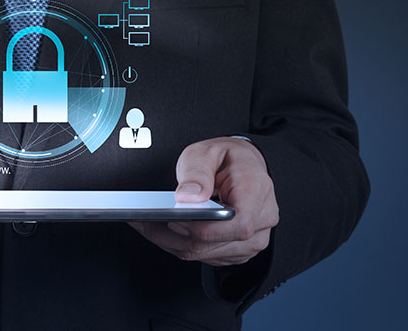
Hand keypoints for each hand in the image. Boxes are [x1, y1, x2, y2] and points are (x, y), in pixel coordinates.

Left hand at [130, 137, 278, 265]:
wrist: (242, 166)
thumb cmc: (226, 158)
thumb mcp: (205, 152)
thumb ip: (196, 172)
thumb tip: (188, 197)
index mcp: (257, 190)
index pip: (238, 224)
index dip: (204, 228)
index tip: (175, 219)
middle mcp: (262, 219)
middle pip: (216, 243)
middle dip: (175, 235)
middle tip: (145, 221)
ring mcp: (253, 238)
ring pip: (207, 253)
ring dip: (173, 242)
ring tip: (148, 225)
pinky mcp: (238, 249)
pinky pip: (206, 255)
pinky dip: (182, 245)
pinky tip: (165, 231)